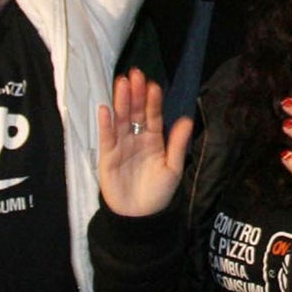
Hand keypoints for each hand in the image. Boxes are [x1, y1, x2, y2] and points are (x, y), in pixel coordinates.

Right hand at [97, 68, 193, 218]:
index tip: (153, 85)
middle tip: (135, 74)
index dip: (152, 101)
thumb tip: (186, 119)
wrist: (139, 216)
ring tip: (121, 84)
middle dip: (135, 94)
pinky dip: (105, 124)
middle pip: (135, 112)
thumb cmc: (158, 192)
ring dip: (121, 102)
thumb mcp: (172, 168)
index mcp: (153, 139)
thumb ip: (177, 144)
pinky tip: (105, 109)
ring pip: (121, 120)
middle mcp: (136, 138)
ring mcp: (121, 145)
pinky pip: (106, 137)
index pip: (153, 116)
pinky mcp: (107, 156)